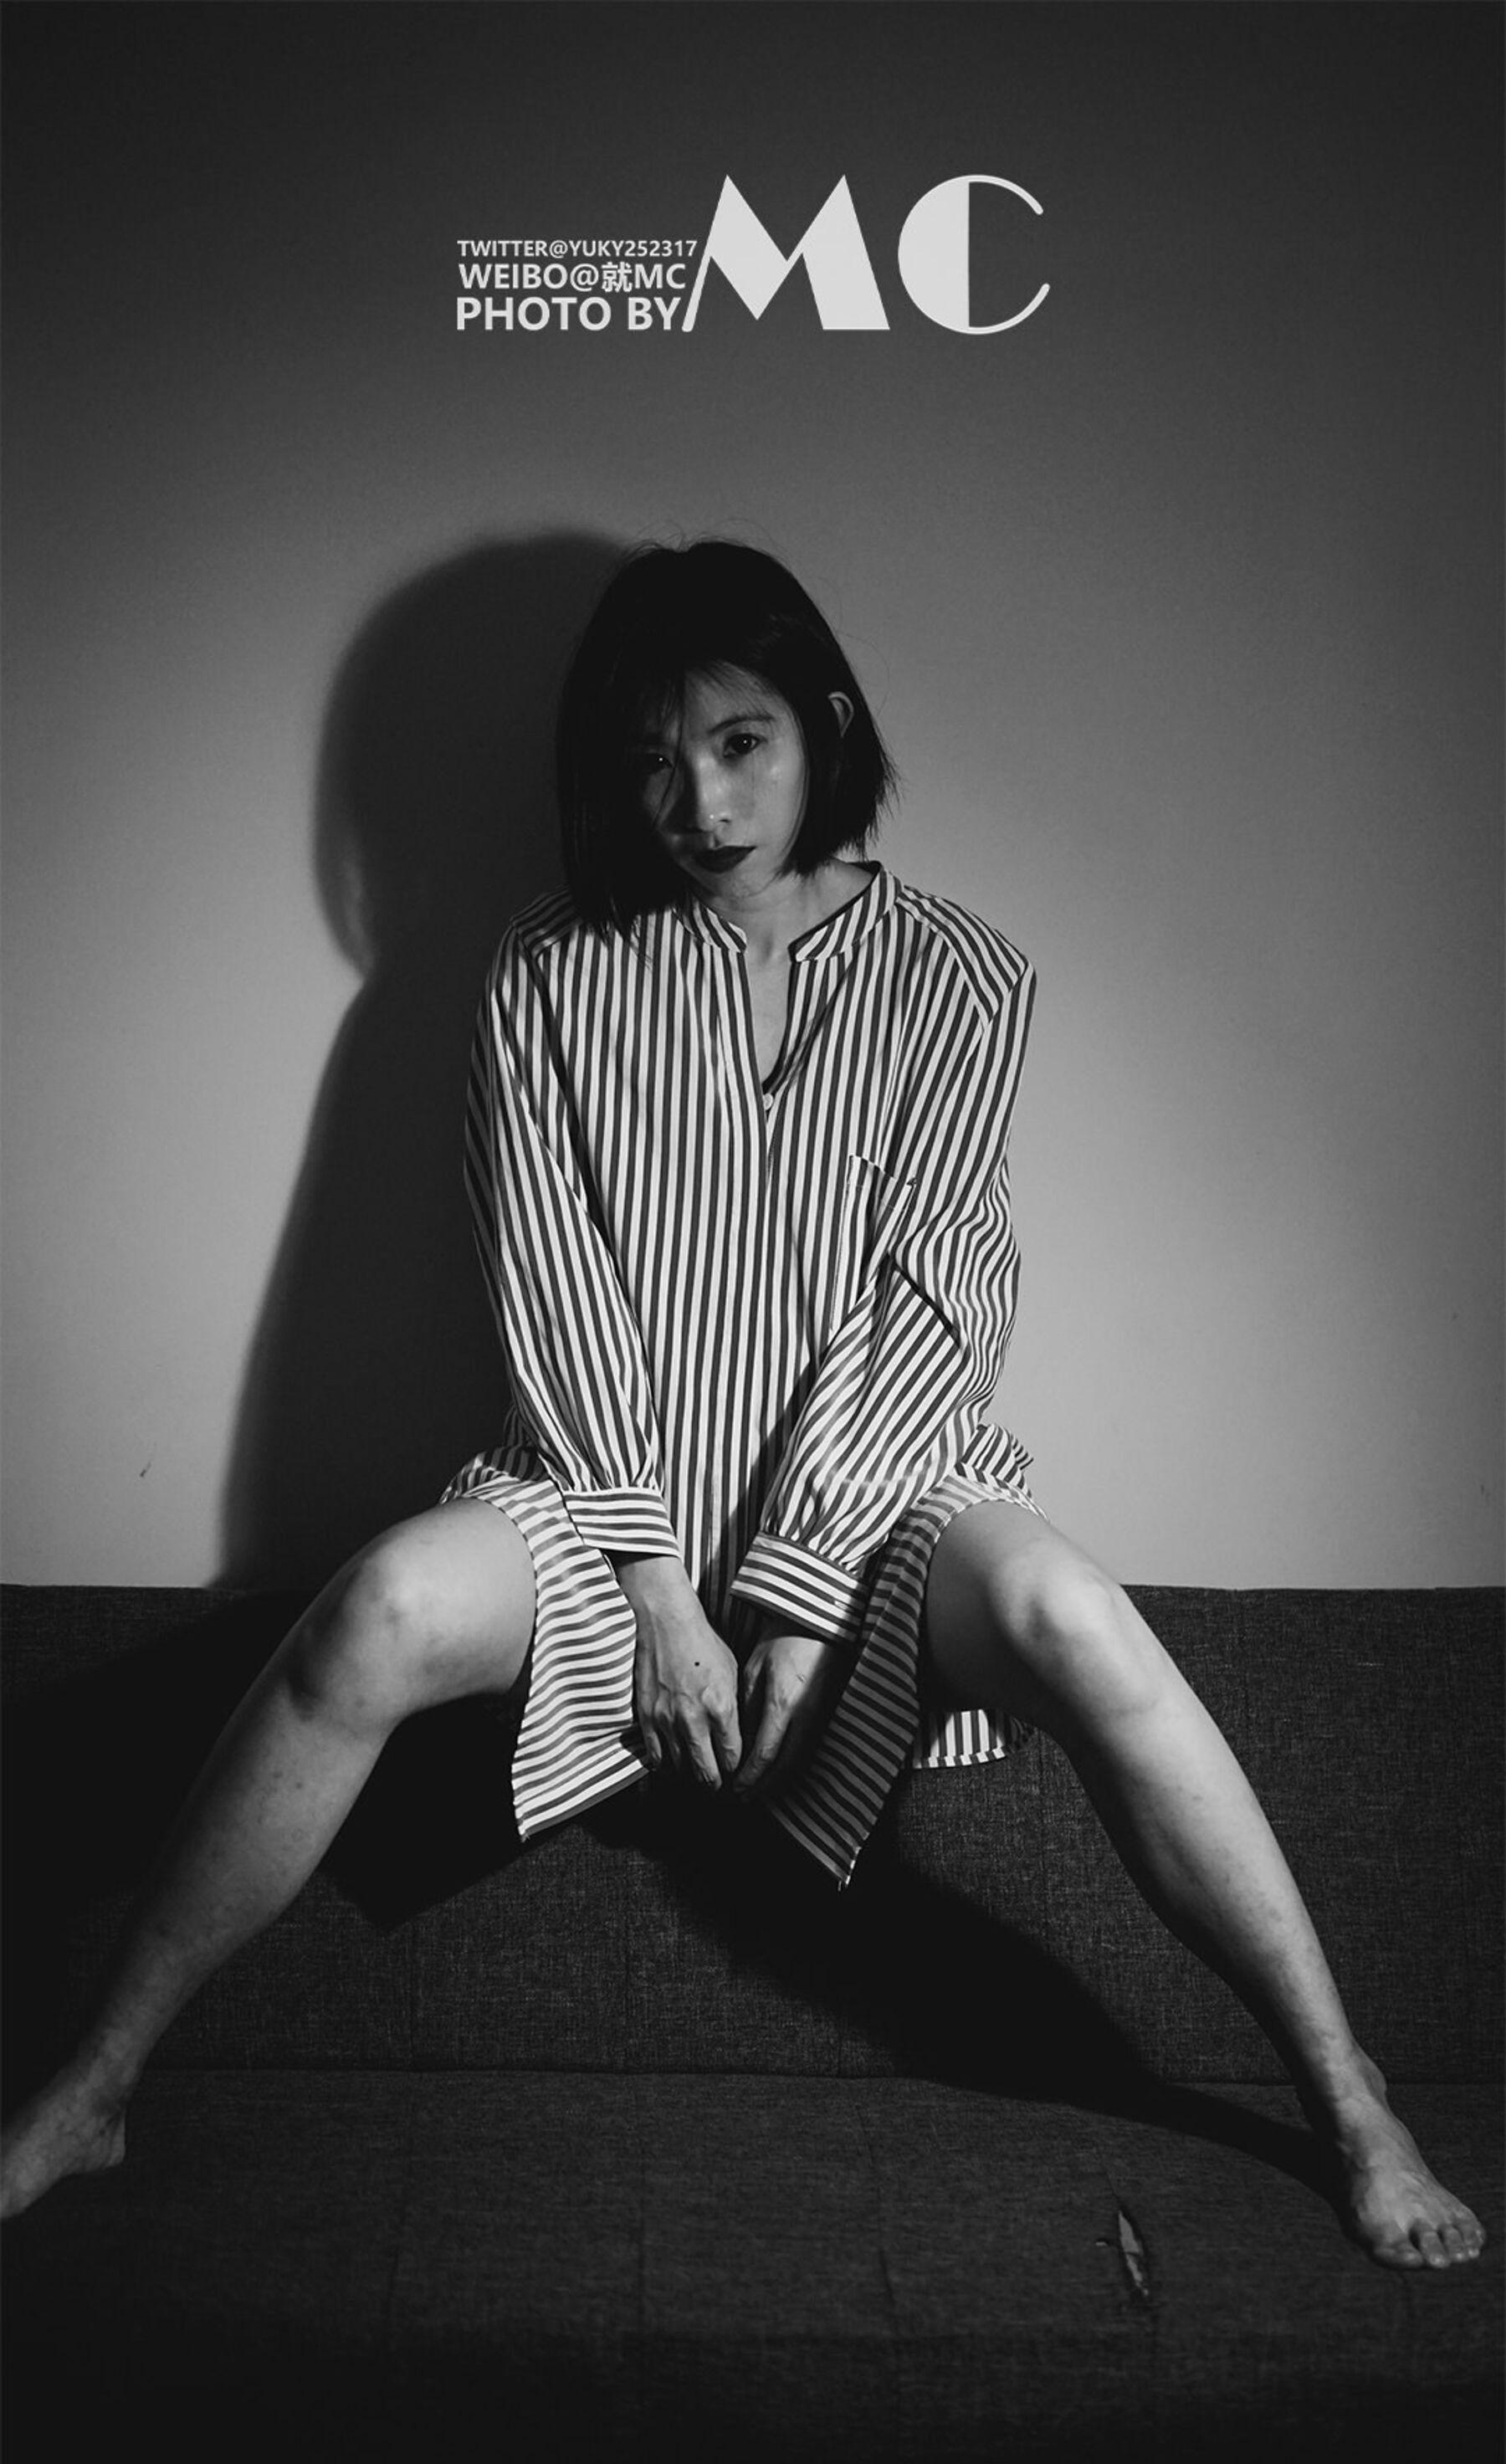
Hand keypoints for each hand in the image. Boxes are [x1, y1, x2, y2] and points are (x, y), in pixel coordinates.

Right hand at [616, 1556, 742, 1786]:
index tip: (736, 1772)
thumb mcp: (732, 1673)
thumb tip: (737, 1737)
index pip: (732, 1758)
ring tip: (695, 1774)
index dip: (736, 1770)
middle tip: (717, 1785)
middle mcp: (694, 1720)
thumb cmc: (703, 1644)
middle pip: (706, 1773)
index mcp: (721, 1707)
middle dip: (714, 1784)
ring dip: (689, 1775)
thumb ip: (734, 1708)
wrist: (665, 1623)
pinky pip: (654, 1757)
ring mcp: (666, 1721)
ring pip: (680, 1770)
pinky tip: (671, 1763)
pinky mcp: (645, 1717)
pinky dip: (664, 1765)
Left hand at [733, 1627, 844, 1800]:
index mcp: (784, 1704)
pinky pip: (809, 1749)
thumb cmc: (785, 1639)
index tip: (735, 1788)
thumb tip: (740, 1738)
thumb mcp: (756, 1668)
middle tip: (744, 1798)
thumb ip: (748, 1705)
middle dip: (764, 1786)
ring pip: (800, 1761)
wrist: (821, 1624)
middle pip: (785, 1767)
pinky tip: (778, 1769)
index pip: (765, 1754)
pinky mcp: (828, 1714)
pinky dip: (792, 1765)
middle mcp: (806, 1717)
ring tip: (758, 1789)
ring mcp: (821, 1717)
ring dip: (779, 1780)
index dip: (750, 1776)